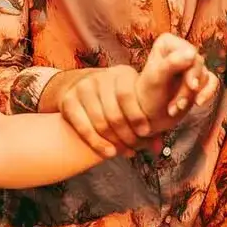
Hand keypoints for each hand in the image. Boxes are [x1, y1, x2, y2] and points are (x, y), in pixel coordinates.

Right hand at [56, 36, 218, 157]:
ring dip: (113, 141)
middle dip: (126, 135)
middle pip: (114, 112)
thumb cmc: (118, 102)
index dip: (137, 115)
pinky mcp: (67, 101)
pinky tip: (109, 152)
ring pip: (100, 121)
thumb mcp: (135, 101)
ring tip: (123, 152)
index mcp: (122, 74)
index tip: (145, 133)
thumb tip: (159, 148)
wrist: (82, 92)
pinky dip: (96, 142)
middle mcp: (100, 78)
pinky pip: (83, 126)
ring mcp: (82, 88)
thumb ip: (150, 121)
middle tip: (134, 149)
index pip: (127, 94)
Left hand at [135, 33, 219, 133]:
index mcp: (167, 43)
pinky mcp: (200, 79)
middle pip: (197, 65)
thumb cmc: (147, 95)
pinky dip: (207, 93)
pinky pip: (213, 82)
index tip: (190, 86)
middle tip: (178, 104)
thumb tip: (192, 53)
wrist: (150, 116)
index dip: (191, 70)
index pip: (188, 51)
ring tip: (175, 108)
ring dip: (191, 95)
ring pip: (204, 76)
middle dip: (188, 88)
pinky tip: (199, 103)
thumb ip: (170, 64)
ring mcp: (191, 65)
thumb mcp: (155, 79)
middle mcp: (181, 50)